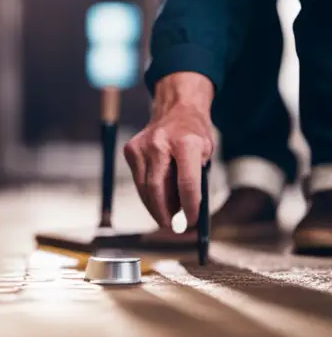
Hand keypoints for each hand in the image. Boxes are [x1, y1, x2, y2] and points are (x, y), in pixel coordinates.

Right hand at [124, 72, 213, 226]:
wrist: (176, 109)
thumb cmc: (194, 135)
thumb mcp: (206, 153)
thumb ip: (197, 180)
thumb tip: (186, 213)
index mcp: (186, 143)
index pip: (187, 183)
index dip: (190, 207)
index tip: (192, 222)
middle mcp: (160, 143)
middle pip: (159, 188)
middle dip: (166, 213)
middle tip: (173, 227)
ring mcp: (142, 145)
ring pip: (144, 187)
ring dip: (154, 206)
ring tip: (166, 215)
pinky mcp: (131, 149)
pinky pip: (138, 179)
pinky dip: (146, 192)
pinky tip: (156, 196)